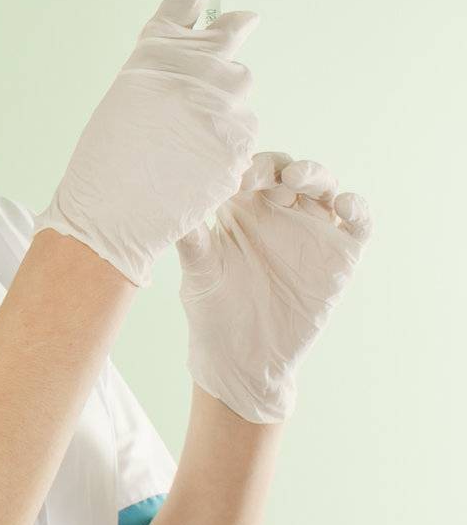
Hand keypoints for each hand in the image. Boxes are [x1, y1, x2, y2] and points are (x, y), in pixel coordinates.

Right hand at [37, 0, 259, 286]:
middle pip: (234, 35)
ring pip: (240, 98)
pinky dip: (225, 151)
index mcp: (156, 53)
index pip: (185, 1)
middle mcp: (195, 67)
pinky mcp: (242, 141)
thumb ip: (171, 75)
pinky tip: (194, 170)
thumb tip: (218, 65)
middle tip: (243, 24)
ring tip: (185, 146)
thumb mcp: (128, 100)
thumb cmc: (105, 162)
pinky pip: (244, 138)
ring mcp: (223, 103)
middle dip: (237, 32)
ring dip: (223, 113)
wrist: (111, 213)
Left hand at [177, 151, 372, 422]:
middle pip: (288, 170)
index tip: (233, 176)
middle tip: (262, 176)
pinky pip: (358, 222)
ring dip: (315, 175)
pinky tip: (344, 205)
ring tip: (298, 180)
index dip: (245, 165)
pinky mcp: (339, 255)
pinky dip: (357, 207)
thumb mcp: (198, 270)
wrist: (244, 359)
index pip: (249, 170)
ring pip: (323, 187)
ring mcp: (311, 231)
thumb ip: (191, 237)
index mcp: (242, 209)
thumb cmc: (213, 311)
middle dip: (279, 165)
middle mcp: (278, 213)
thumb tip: (166, 202)